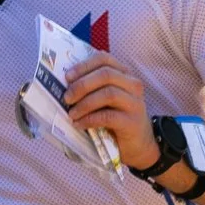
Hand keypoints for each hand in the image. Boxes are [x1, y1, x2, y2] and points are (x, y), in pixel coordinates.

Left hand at [63, 54, 160, 168]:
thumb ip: (94, 89)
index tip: (67, 77)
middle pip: (106, 75)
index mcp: (124, 75)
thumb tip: (65, 85)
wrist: (139, 145)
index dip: (84, 66)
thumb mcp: (106, 100)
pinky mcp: (132, 122)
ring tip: (71, 114)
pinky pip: (108, 116)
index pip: (104, 59)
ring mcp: (135, 103)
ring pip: (108, 94)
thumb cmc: (117, 119)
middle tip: (67, 98)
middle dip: (82, 85)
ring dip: (85, 103)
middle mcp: (133, 85)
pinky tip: (79, 124)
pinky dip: (90, 119)